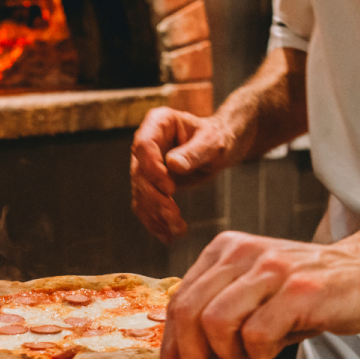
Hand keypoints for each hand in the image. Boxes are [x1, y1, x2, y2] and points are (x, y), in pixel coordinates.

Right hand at [129, 107, 240, 242]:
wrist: (220, 148)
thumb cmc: (218, 138)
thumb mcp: (212, 142)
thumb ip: (194, 152)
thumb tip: (173, 165)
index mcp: (158, 122)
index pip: (143, 146)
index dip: (153, 170)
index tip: (170, 189)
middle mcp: (146, 142)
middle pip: (139, 174)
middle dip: (156, 199)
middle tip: (175, 217)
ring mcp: (145, 164)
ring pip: (141, 193)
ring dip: (156, 215)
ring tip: (178, 231)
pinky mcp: (150, 183)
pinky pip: (145, 204)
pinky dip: (155, 222)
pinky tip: (168, 236)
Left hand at [160, 230, 359, 358]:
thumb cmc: (309, 292)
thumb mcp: (255, 295)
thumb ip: (217, 318)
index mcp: (225, 251)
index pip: (178, 301)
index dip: (171, 347)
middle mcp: (243, 253)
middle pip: (188, 313)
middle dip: (192, 358)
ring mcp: (272, 269)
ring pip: (216, 323)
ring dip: (230, 353)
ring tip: (253, 353)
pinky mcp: (300, 290)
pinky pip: (257, 334)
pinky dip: (261, 353)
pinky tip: (278, 345)